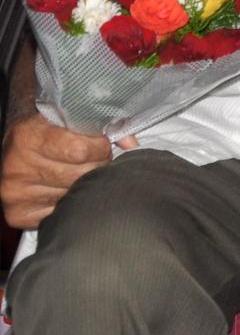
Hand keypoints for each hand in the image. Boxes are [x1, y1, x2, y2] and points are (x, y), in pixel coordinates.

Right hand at [1, 114, 125, 228]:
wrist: (14, 149)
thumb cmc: (46, 132)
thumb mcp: (67, 120)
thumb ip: (100, 128)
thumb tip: (131, 144)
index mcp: (28, 137)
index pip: (80, 150)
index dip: (100, 147)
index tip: (103, 144)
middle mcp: (17, 167)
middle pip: (80, 175)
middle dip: (98, 166)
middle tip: (96, 161)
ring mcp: (16, 194)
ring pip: (74, 195)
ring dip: (86, 185)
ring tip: (82, 174)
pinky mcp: (18, 215)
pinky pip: (60, 213)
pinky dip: (70, 203)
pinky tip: (67, 190)